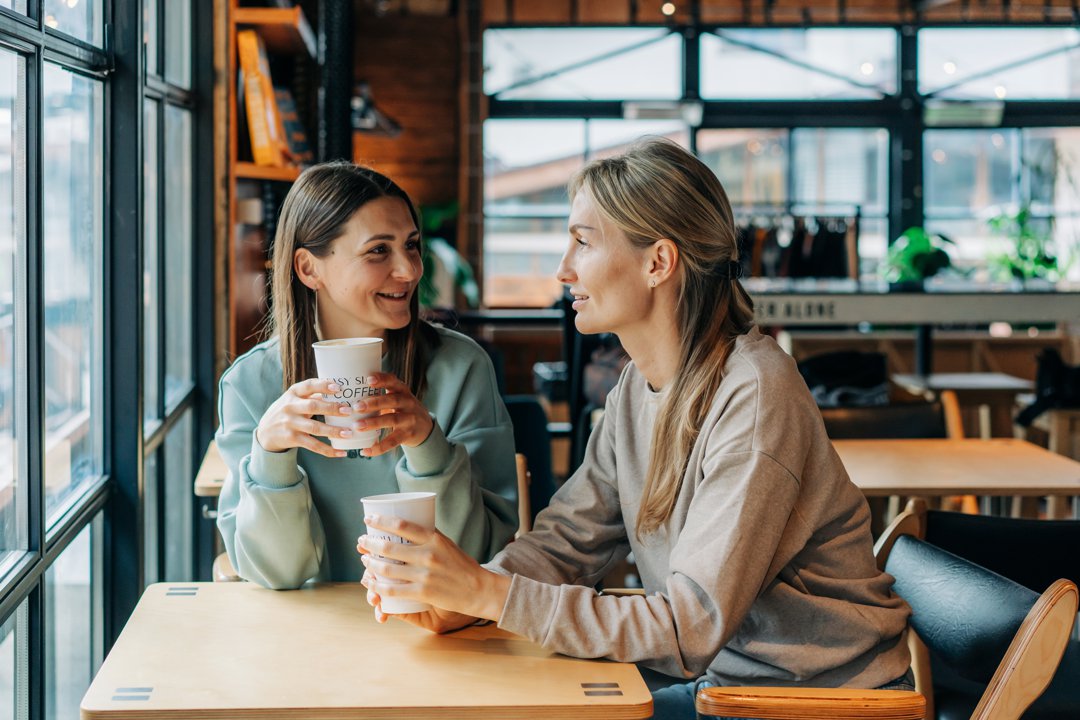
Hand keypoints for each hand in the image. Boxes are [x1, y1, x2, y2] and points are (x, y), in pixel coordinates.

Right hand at [255, 378, 355, 457]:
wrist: (265, 432)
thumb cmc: (287, 411)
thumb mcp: (294, 399)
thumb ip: (313, 394)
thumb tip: (339, 390)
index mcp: (293, 393)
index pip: (308, 386)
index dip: (323, 386)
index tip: (339, 387)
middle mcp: (290, 407)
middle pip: (313, 406)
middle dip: (332, 408)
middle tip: (349, 411)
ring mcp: (290, 423)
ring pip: (315, 428)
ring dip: (333, 431)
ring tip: (349, 433)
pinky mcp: (292, 438)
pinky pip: (313, 445)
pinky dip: (328, 450)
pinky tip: (341, 452)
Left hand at [351, 372, 434, 456]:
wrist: (424, 428)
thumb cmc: (403, 410)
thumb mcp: (397, 398)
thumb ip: (380, 395)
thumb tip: (349, 393)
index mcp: (403, 391)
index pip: (393, 382)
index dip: (382, 380)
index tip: (368, 379)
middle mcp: (408, 403)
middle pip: (392, 400)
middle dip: (374, 403)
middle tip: (356, 406)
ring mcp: (410, 419)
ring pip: (392, 420)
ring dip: (374, 423)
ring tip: (357, 426)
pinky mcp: (408, 435)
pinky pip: (393, 441)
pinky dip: (379, 447)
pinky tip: (365, 450)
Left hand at [356, 514, 510, 622]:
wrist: (479, 589)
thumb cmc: (462, 565)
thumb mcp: (447, 543)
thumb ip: (428, 536)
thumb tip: (406, 527)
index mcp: (434, 539)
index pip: (402, 525)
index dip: (380, 521)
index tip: (368, 519)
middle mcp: (428, 555)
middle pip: (389, 547)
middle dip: (369, 543)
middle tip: (362, 541)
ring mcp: (424, 575)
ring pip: (387, 569)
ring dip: (370, 564)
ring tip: (364, 560)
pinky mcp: (423, 592)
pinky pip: (393, 590)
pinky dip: (377, 586)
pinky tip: (370, 583)